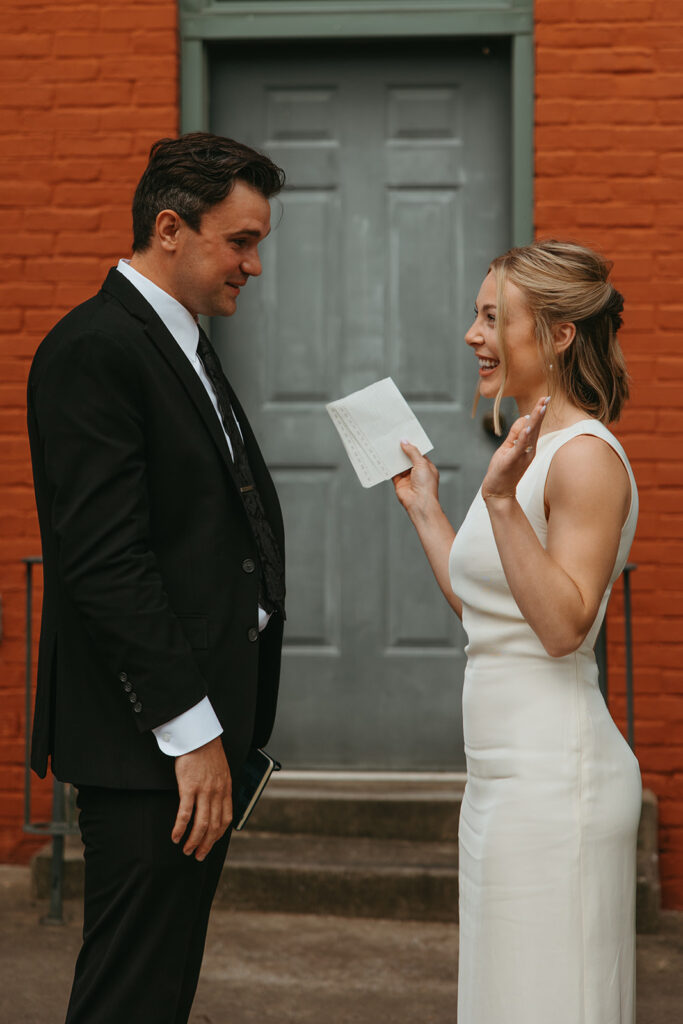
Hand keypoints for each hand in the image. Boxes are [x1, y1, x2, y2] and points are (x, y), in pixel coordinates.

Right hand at [173, 736, 231, 860]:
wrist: (200, 737)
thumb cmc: (208, 753)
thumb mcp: (222, 771)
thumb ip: (221, 787)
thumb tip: (217, 801)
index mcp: (226, 790)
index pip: (226, 819)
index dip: (218, 835)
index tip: (211, 843)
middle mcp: (217, 793)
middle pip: (214, 826)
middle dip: (206, 844)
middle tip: (199, 856)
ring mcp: (204, 791)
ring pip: (201, 824)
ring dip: (194, 841)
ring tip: (187, 850)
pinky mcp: (189, 787)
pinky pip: (185, 813)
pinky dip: (181, 828)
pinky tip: (175, 836)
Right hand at [392, 441, 439, 519]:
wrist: (419, 503)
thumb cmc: (426, 486)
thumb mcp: (422, 464)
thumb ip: (412, 452)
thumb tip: (405, 442)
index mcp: (427, 467)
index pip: (419, 453)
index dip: (412, 446)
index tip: (405, 437)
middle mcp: (418, 472)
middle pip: (408, 458)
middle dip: (402, 450)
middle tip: (395, 440)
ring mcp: (408, 477)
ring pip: (400, 464)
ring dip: (395, 457)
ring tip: (388, 446)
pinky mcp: (399, 482)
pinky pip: (393, 472)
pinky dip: (389, 466)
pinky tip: (384, 458)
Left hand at [481, 396, 549, 502]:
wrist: (498, 492)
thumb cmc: (503, 470)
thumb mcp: (508, 448)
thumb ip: (516, 434)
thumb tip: (524, 418)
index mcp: (528, 446)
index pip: (534, 425)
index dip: (538, 412)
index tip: (544, 399)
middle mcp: (528, 450)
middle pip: (535, 427)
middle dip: (540, 412)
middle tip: (546, 398)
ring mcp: (522, 455)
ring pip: (530, 435)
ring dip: (535, 420)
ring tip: (540, 407)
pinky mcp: (513, 460)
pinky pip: (520, 447)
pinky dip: (524, 436)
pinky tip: (528, 427)